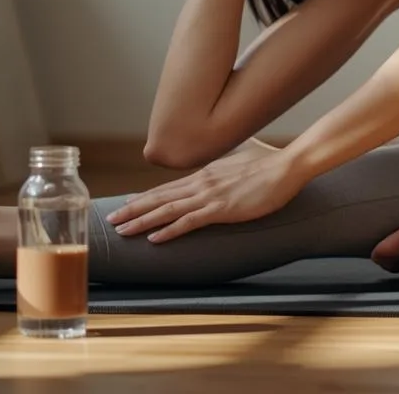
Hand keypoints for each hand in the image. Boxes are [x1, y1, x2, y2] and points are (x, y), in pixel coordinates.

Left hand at [104, 146, 304, 242]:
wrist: (287, 165)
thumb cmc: (270, 161)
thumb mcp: (242, 158)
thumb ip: (229, 163)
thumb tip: (228, 164)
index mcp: (205, 173)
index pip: (168, 187)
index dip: (145, 197)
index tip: (127, 203)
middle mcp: (201, 183)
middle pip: (159, 198)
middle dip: (133, 209)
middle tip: (111, 220)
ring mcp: (210, 196)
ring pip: (167, 210)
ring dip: (142, 221)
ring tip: (122, 230)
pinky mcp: (221, 209)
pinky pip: (189, 221)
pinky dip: (169, 230)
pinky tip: (154, 239)